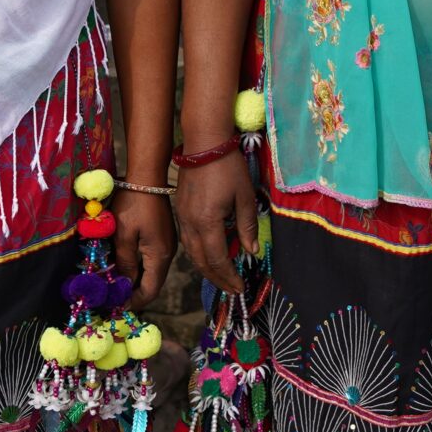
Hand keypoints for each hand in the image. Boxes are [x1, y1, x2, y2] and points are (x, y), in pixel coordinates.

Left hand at [112, 191, 174, 307]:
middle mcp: (168, 253)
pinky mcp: (162, 235)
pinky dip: (138, 267)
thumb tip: (124, 285)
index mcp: (160, 256)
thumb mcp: (124, 235)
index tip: (116, 308)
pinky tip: (123, 265)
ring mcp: (167, 243)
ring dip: (135, 280)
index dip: (134, 301)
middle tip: (113, 299)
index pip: (150, 290)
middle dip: (133, 293)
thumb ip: (124, 262)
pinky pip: (151, 259)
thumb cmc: (133, 204)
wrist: (147, 175)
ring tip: (115, 285)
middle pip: (153, 283)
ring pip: (152, 271)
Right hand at [173, 150, 259, 294]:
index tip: (240, 287)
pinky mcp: (180, 210)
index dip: (229, 276)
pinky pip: (187, 240)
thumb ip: (248, 226)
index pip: (217, 259)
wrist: (204, 142)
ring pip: (191, 253)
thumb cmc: (229, 167)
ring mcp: (182, 217)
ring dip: (206, 268)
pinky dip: (199, 253)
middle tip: (232, 289)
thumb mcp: (245, 196)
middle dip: (217, 278)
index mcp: (207, 222)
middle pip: (201, 261)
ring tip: (222, 277)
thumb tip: (252, 251)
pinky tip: (209, 254)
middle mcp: (190, 224)